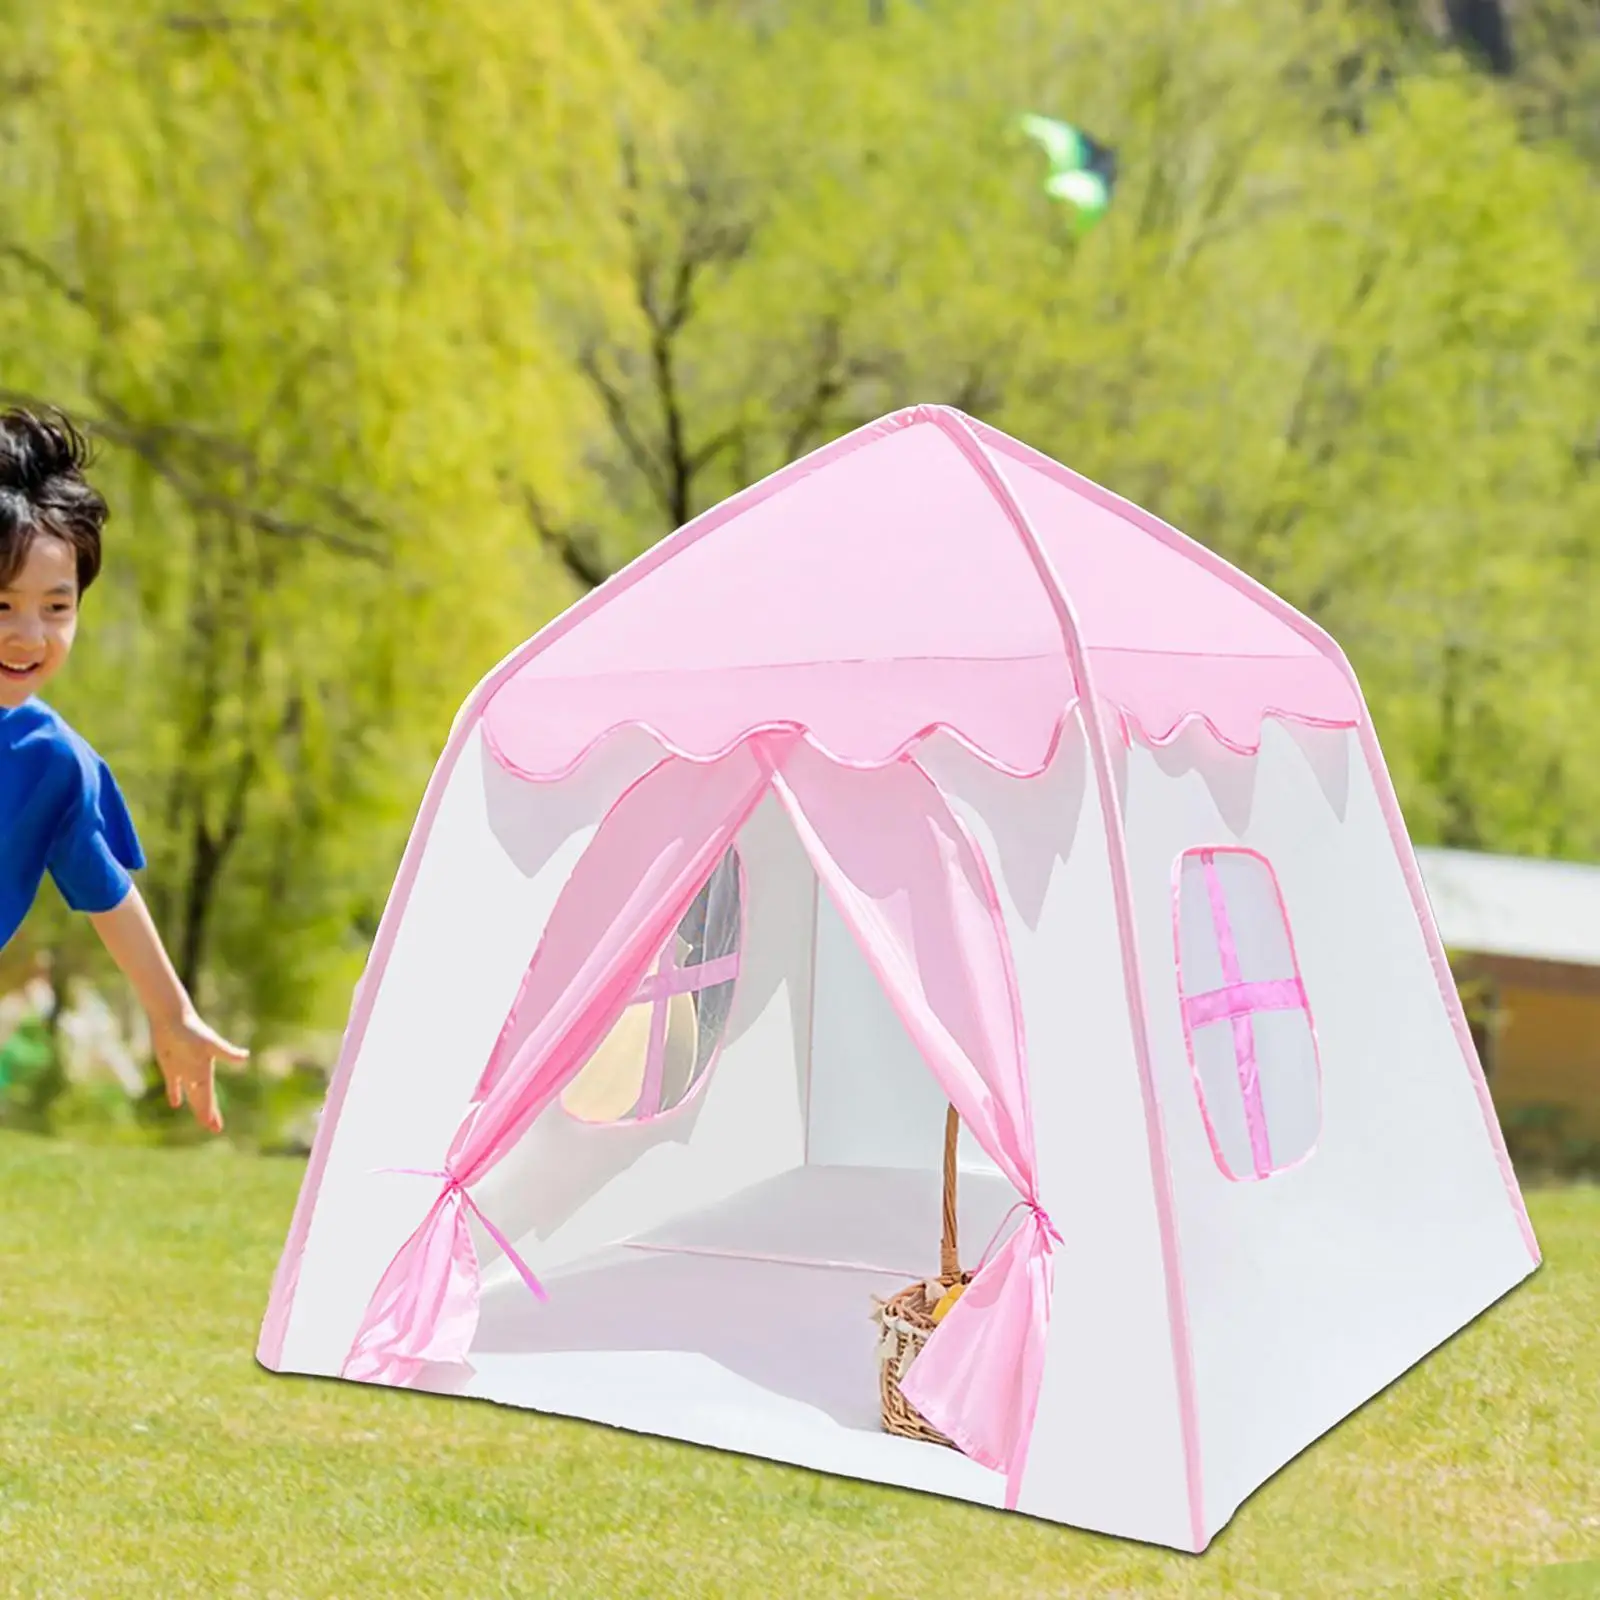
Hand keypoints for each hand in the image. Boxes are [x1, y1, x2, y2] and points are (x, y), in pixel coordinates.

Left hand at [150, 1007, 249, 1133]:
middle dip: (208, 1114)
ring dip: (195, 1106)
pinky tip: (175, 1104)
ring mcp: (183, 1071)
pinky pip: (174, 1085)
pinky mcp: (170, 1066)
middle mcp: (195, 1074)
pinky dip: (175, 1094)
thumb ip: (227, 1052)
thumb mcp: (210, 1043)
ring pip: (191, 1094)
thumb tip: (245, 1056)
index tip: (216, 1128)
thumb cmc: (192, 1029)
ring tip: (201, 1120)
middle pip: (203, 1098)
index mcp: (204, 1072)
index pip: (208, 1097)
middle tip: (215, 1130)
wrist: (173, 1018)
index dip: (211, 1112)